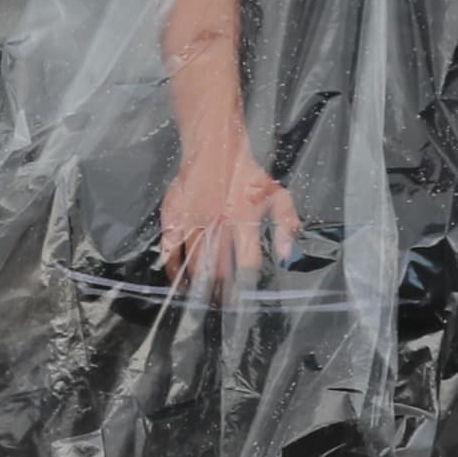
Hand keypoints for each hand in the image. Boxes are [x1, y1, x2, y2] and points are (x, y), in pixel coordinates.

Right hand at [161, 141, 300, 289]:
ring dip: (199, 285)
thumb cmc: (247, 175)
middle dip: (222, 292)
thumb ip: (286, 223)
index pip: (247, 260)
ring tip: (203, 303)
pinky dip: (173, 268)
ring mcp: (194, 221)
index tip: (244, 303)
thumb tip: (286, 256)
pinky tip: (178, 283)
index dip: (246, 283)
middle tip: (222, 309)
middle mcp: (218, 224)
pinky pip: (171, 249)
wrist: (214, 148)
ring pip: (195, 261)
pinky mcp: (174, 217)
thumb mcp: (276, 194)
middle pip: (220, 267)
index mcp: (244, 219)